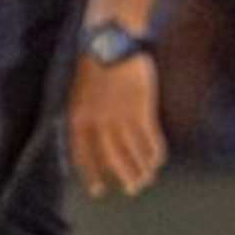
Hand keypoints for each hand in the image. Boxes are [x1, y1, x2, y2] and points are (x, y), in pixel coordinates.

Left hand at [66, 51, 164, 198]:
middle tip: (132, 189)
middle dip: (123, 177)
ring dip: (142, 169)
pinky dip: (155, 152)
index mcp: (77, 118)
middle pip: (111, 159)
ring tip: (146, 179)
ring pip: (133, 153)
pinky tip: (157, 160)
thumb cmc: (93, 67)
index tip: (98, 191)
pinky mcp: (141, 109)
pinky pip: (149, 139)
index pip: (82, 155)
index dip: (90, 175)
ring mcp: (120, 117)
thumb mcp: (79, 94)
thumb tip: (90, 140)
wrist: (110, 43)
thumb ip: (83, 117)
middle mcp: (97, 122)